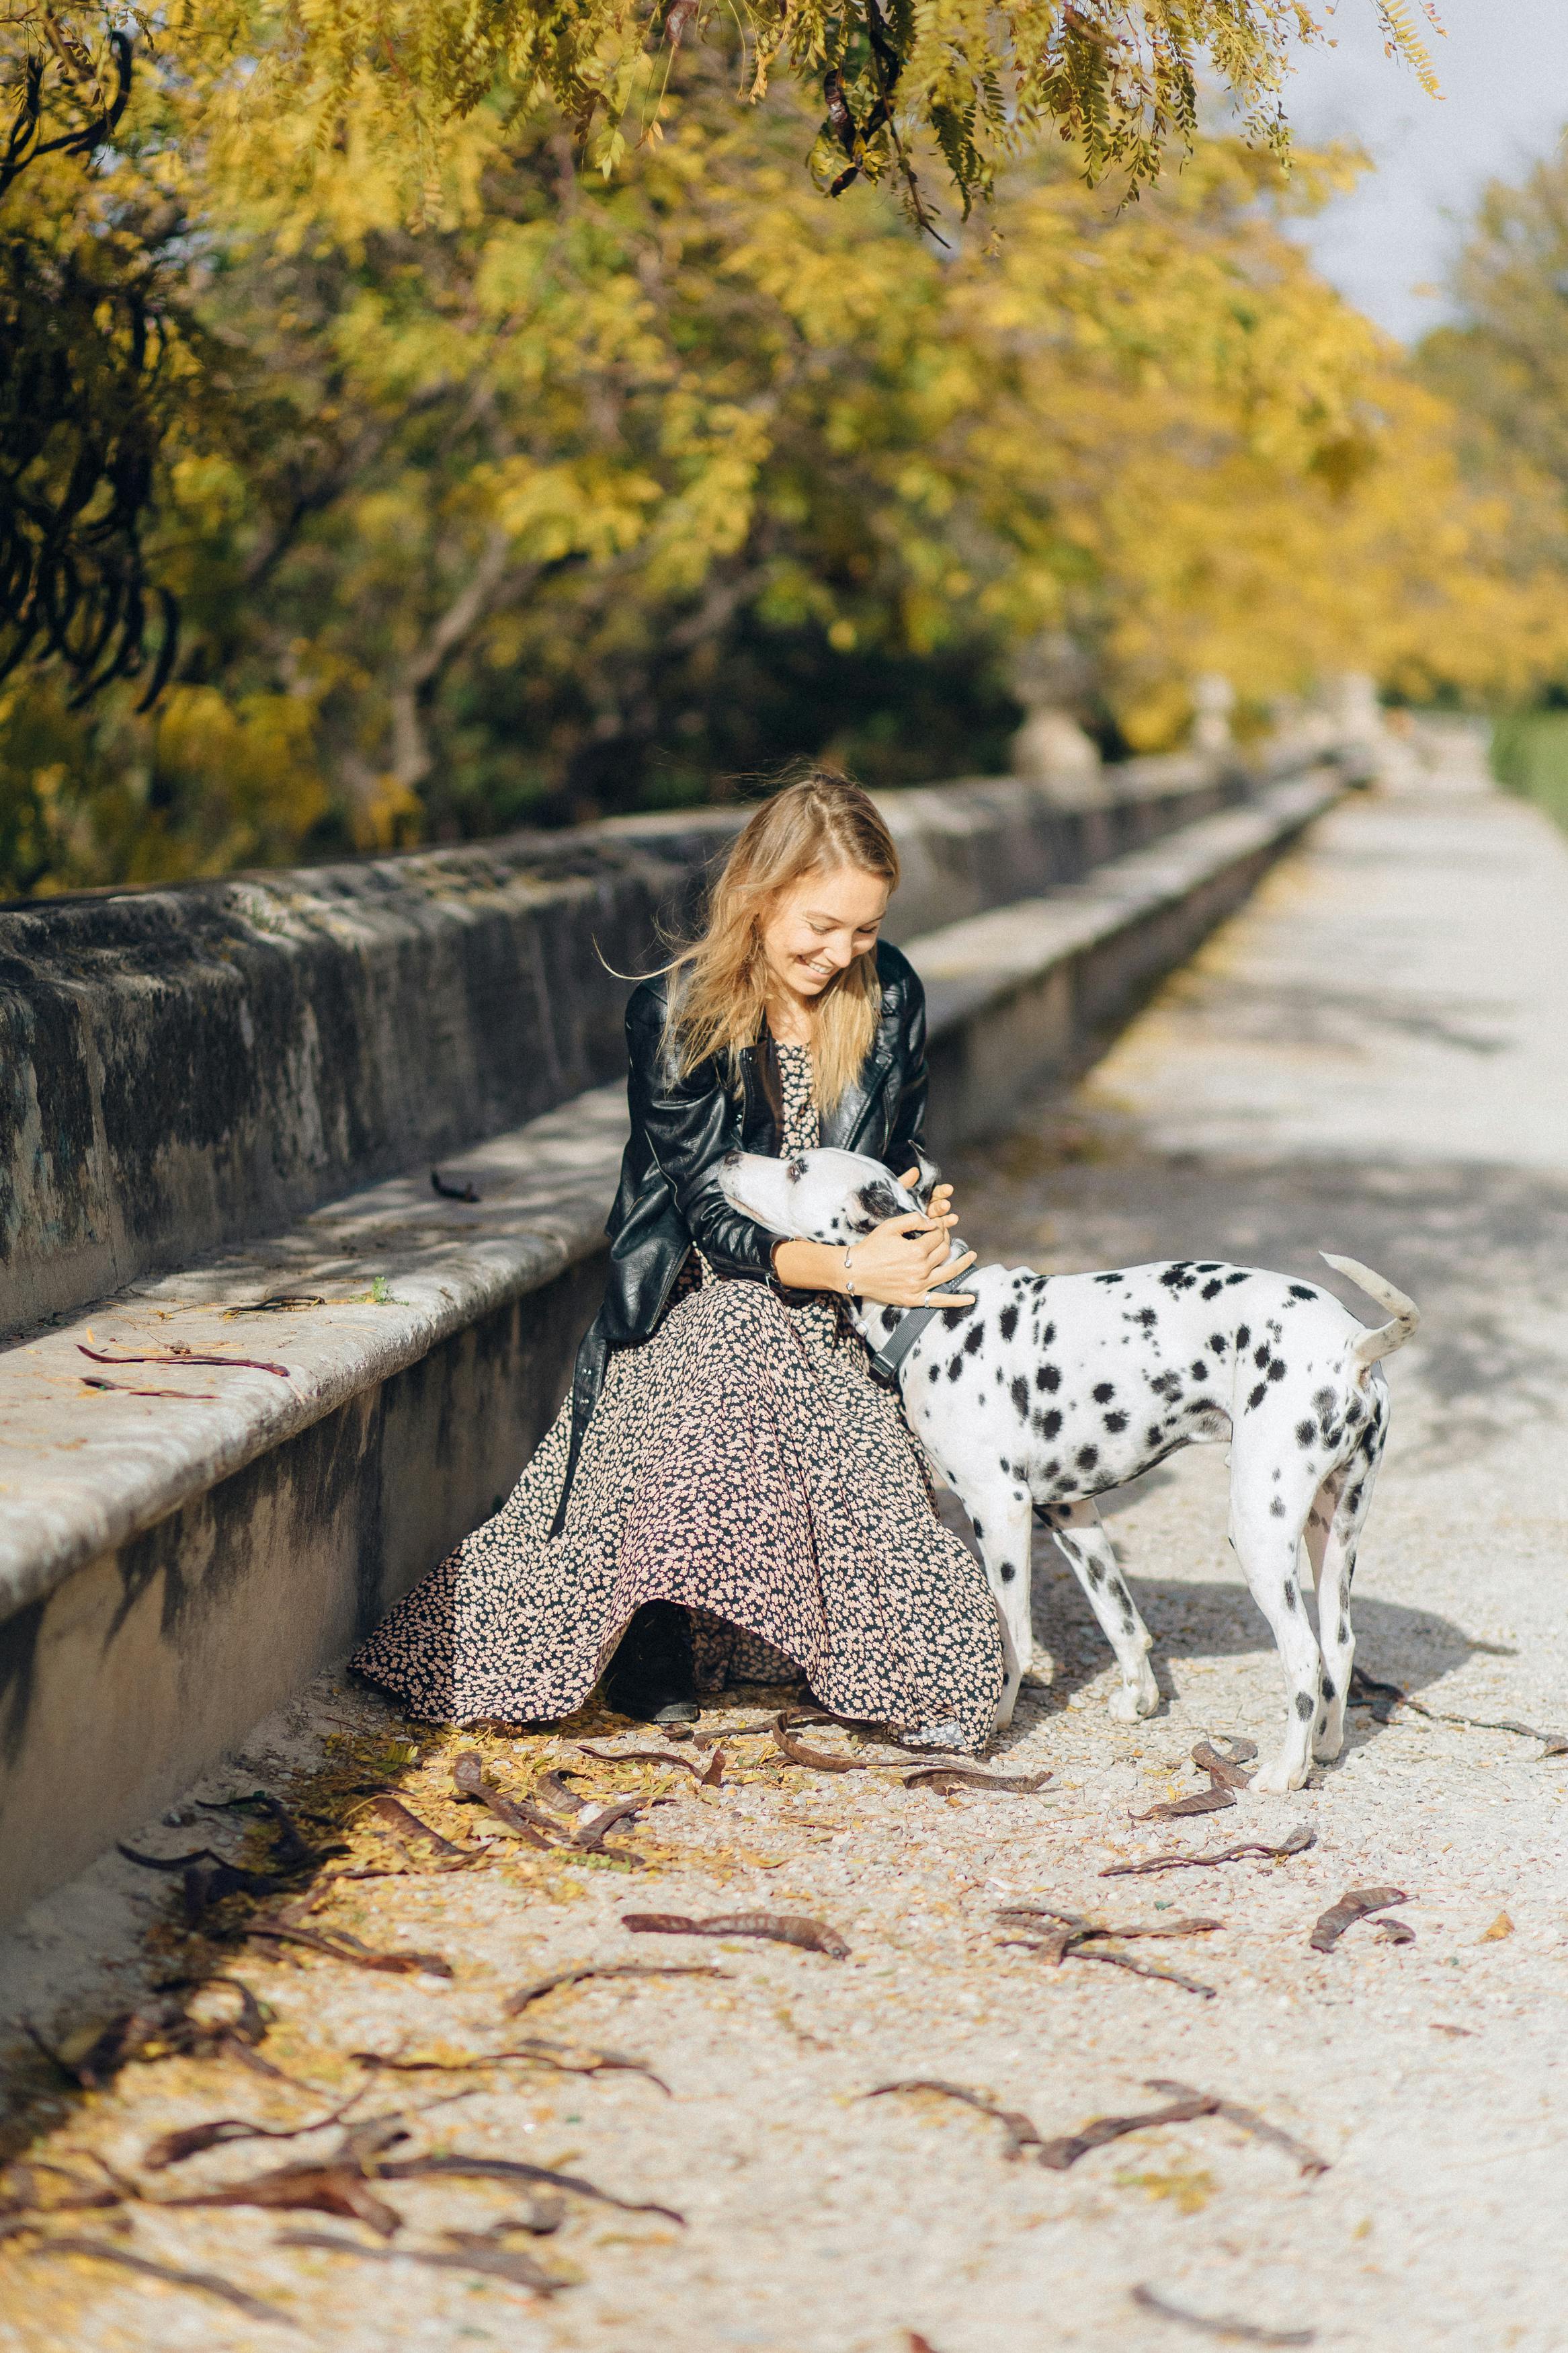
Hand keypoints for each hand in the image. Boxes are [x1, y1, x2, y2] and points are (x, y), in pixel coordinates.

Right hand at [847, 1170, 975, 1308]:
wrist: (854, 1272)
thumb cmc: (871, 1247)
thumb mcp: (890, 1226)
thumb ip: (913, 1219)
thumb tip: (934, 1222)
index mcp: (916, 1250)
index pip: (937, 1236)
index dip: (939, 1227)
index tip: (936, 1224)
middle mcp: (921, 1269)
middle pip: (944, 1251)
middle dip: (946, 1240)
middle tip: (943, 1235)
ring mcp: (919, 1286)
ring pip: (948, 1273)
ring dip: (963, 1263)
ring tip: (972, 1256)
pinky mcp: (914, 1299)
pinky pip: (939, 1301)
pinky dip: (956, 1300)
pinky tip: (971, 1299)